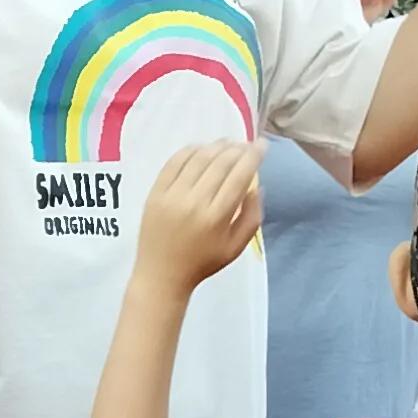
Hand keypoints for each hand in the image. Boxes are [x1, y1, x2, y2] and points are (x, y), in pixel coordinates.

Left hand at [135, 137, 262, 290]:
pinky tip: (202, 148)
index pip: (239, 176)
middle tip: (246, 144)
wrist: (161, 274)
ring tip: (228, 143)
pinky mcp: (155, 192)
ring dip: (216, 146)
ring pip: (198, 158)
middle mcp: (194, 203)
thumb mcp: (236, 247)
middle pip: (220, 163)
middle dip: (238, 149)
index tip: (262, 145)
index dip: (253, 156)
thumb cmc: (203, 262)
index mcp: (216, 218)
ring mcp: (172, 195)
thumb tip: (257, 185)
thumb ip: (252, 216)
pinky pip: (174, 162)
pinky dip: (191, 150)